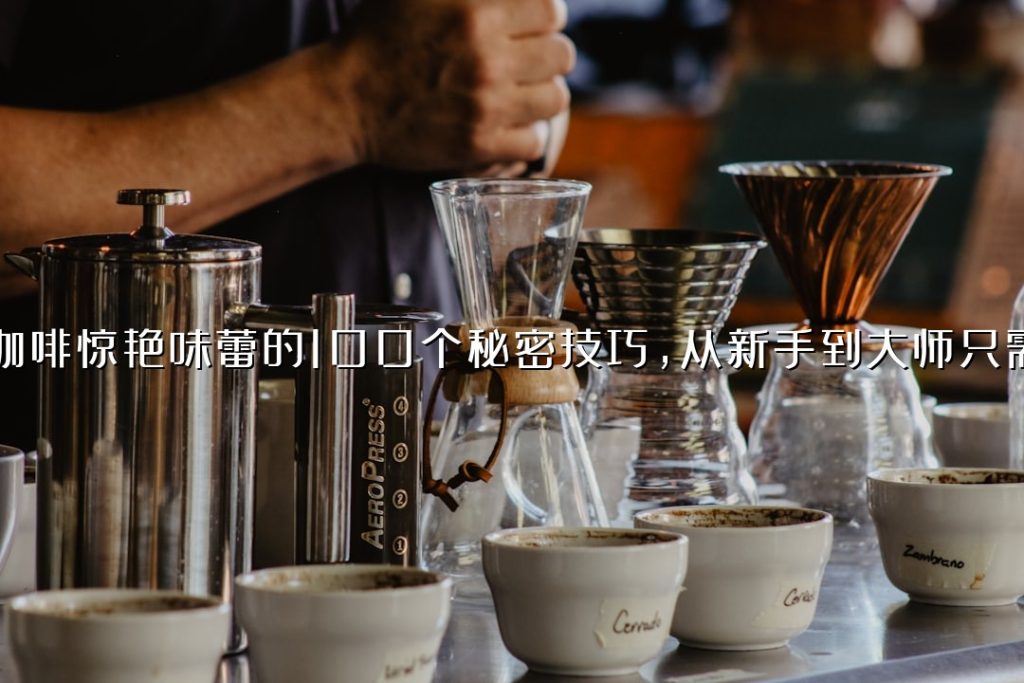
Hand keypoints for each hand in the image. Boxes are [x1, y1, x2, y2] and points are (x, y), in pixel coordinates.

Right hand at [334, 0, 574, 170]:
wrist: (346, 100)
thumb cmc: (378, 39)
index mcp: (477, 12)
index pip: (551, 11)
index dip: (545, 19)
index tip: (531, 28)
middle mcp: (488, 58)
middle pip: (562, 55)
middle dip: (547, 57)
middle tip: (527, 63)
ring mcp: (487, 105)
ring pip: (556, 99)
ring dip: (540, 96)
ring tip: (521, 95)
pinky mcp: (479, 145)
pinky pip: (535, 141)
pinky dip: (525, 135)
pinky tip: (508, 127)